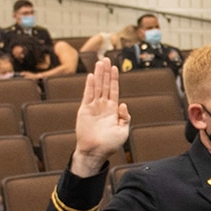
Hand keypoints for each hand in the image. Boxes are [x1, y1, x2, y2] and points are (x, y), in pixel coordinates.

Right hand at [70, 58, 129, 175]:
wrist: (95, 152)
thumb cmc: (110, 145)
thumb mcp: (123, 132)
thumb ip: (125, 117)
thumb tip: (123, 104)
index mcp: (113, 110)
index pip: (114, 90)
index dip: (114, 79)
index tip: (115, 67)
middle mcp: (103, 106)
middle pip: (105, 85)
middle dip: (106, 72)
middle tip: (106, 59)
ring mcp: (93, 107)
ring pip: (97, 87)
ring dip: (98, 75)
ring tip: (99, 62)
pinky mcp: (85, 110)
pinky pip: (87, 95)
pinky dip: (89, 85)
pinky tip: (92, 76)